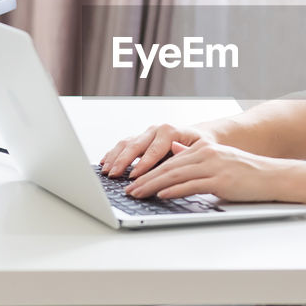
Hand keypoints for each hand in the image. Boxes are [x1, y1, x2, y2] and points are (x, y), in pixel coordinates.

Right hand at [100, 123, 214, 178]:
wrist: (200, 135)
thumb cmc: (201, 145)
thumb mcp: (200, 150)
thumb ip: (184, 156)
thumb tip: (172, 166)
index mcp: (171, 131)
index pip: (154, 149)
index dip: (144, 163)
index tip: (135, 176)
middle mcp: (156, 130)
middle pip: (135, 145)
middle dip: (124, 161)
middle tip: (115, 175)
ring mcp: (147, 133)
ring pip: (126, 143)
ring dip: (115, 158)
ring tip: (107, 172)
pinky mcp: (141, 138)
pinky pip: (123, 144)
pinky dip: (113, 153)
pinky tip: (104, 162)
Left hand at [124, 141, 296, 202]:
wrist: (274, 177)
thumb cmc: (249, 174)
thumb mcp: (219, 161)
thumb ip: (196, 158)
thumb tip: (174, 154)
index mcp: (204, 148)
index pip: (169, 160)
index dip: (149, 170)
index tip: (134, 180)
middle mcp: (206, 154)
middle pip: (168, 167)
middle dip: (145, 179)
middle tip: (128, 189)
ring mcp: (214, 166)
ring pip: (175, 176)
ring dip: (153, 186)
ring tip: (137, 193)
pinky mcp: (221, 181)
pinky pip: (191, 185)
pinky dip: (174, 191)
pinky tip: (161, 195)